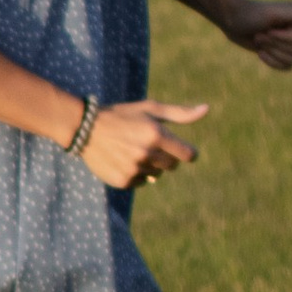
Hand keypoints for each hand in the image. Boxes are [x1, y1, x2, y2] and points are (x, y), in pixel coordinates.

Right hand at [82, 101, 206, 189]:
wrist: (85, 128)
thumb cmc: (122, 115)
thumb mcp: (150, 109)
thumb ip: (180, 113)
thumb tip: (206, 109)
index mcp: (156, 134)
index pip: (187, 154)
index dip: (187, 152)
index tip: (182, 150)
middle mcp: (147, 153)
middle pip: (172, 166)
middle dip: (166, 156)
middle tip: (149, 145)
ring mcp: (134, 169)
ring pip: (156, 174)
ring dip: (150, 164)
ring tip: (132, 151)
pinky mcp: (123, 181)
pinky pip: (140, 182)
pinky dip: (136, 174)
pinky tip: (123, 160)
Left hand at [224, 0, 291, 71]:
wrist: (232, 21)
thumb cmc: (251, 14)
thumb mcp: (272, 14)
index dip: (285, 39)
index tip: (269, 30)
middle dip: (275, 45)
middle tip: (260, 34)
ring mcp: (291, 40)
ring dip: (272, 53)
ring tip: (259, 40)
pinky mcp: (282, 51)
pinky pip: (287, 67)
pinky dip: (273, 62)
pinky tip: (260, 53)